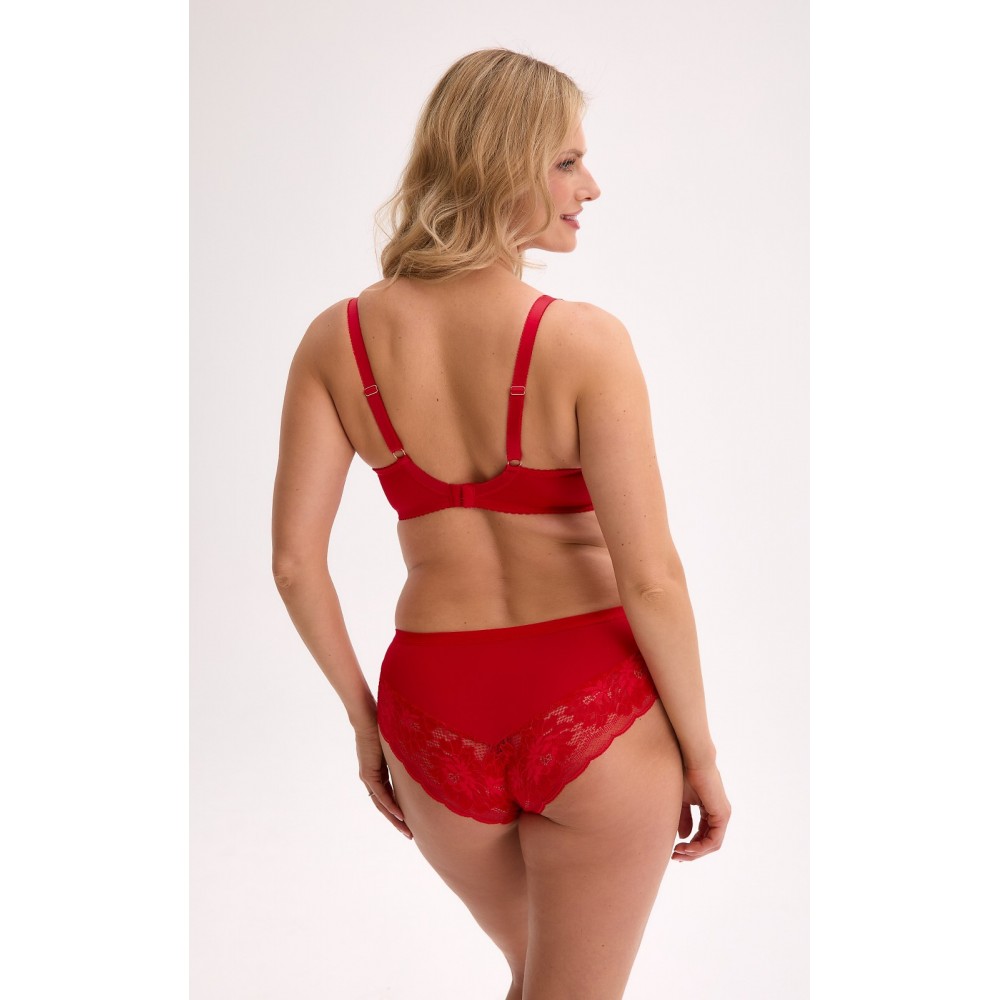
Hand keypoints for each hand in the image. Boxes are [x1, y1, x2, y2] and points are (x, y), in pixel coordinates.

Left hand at [354, 718, 411, 838]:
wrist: (367, 718)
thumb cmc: (382, 726)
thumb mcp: (397, 745)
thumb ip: (406, 752)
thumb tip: (424, 751)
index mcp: (379, 773)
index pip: (389, 797)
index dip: (400, 810)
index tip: (412, 821)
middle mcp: (372, 778)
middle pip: (385, 806)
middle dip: (398, 821)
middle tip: (410, 835)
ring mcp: (368, 777)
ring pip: (382, 804)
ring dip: (394, 819)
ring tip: (406, 831)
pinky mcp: (367, 774)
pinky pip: (380, 794)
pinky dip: (390, 805)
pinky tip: (400, 815)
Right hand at [672, 762, 729, 861]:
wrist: (693, 760)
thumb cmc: (685, 775)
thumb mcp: (682, 802)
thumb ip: (684, 819)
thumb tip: (684, 837)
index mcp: (711, 811)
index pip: (703, 835)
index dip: (689, 845)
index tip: (674, 850)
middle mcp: (720, 815)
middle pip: (708, 843)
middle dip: (691, 853)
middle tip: (675, 857)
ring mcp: (723, 815)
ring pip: (712, 844)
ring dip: (694, 852)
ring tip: (678, 852)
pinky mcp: (722, 815)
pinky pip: (714, 839)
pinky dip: (700, 846)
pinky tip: (687, 846)